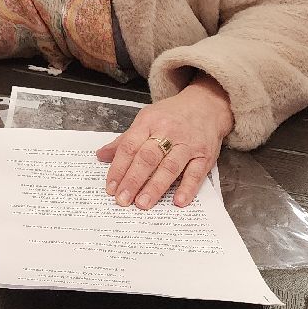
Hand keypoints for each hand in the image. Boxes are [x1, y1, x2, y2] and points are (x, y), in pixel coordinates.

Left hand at [97, 75, 233, 208]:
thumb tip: (101, 155)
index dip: (118, 168)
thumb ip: (125, 140)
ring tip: (142, 203)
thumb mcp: (146, 120)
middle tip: (122, 200)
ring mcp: (187, 144)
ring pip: (170, 166)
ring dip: (155, 186)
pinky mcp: (205, 155)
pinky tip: (178, 201)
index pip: (130, 146)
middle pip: (147, 158)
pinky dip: (188, 188)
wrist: (206, 105)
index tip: (110, 187)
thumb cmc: (172, 115)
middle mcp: (167, 132)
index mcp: (148, 123)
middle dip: (133, 180)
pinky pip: (196, 173)